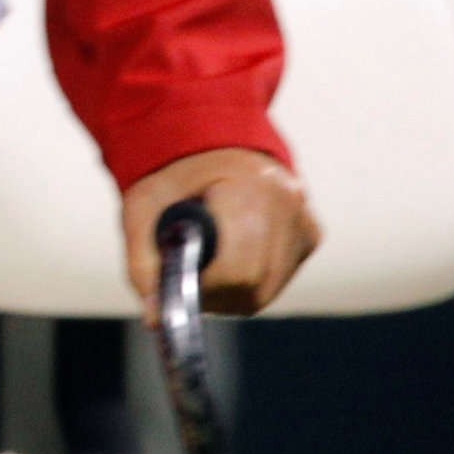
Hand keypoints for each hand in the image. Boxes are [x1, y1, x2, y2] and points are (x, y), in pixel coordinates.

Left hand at [122, 146, 318, 319]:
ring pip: (267, 289)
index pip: (239, 268)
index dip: (205, 287)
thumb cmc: (170, 169)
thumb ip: (143, 261)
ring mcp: (305, 219)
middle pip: (256, 284)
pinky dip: (247, 279)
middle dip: (214, 291)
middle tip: (185, 275)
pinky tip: (226, 254)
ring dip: (229, 289)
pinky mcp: (310, 234)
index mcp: (252, 184)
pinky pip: (278, 278)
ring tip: (202, 262)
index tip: (177, 284)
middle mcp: (290, 203)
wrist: (207, 136)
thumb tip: (153, 317)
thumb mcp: (142, 205)